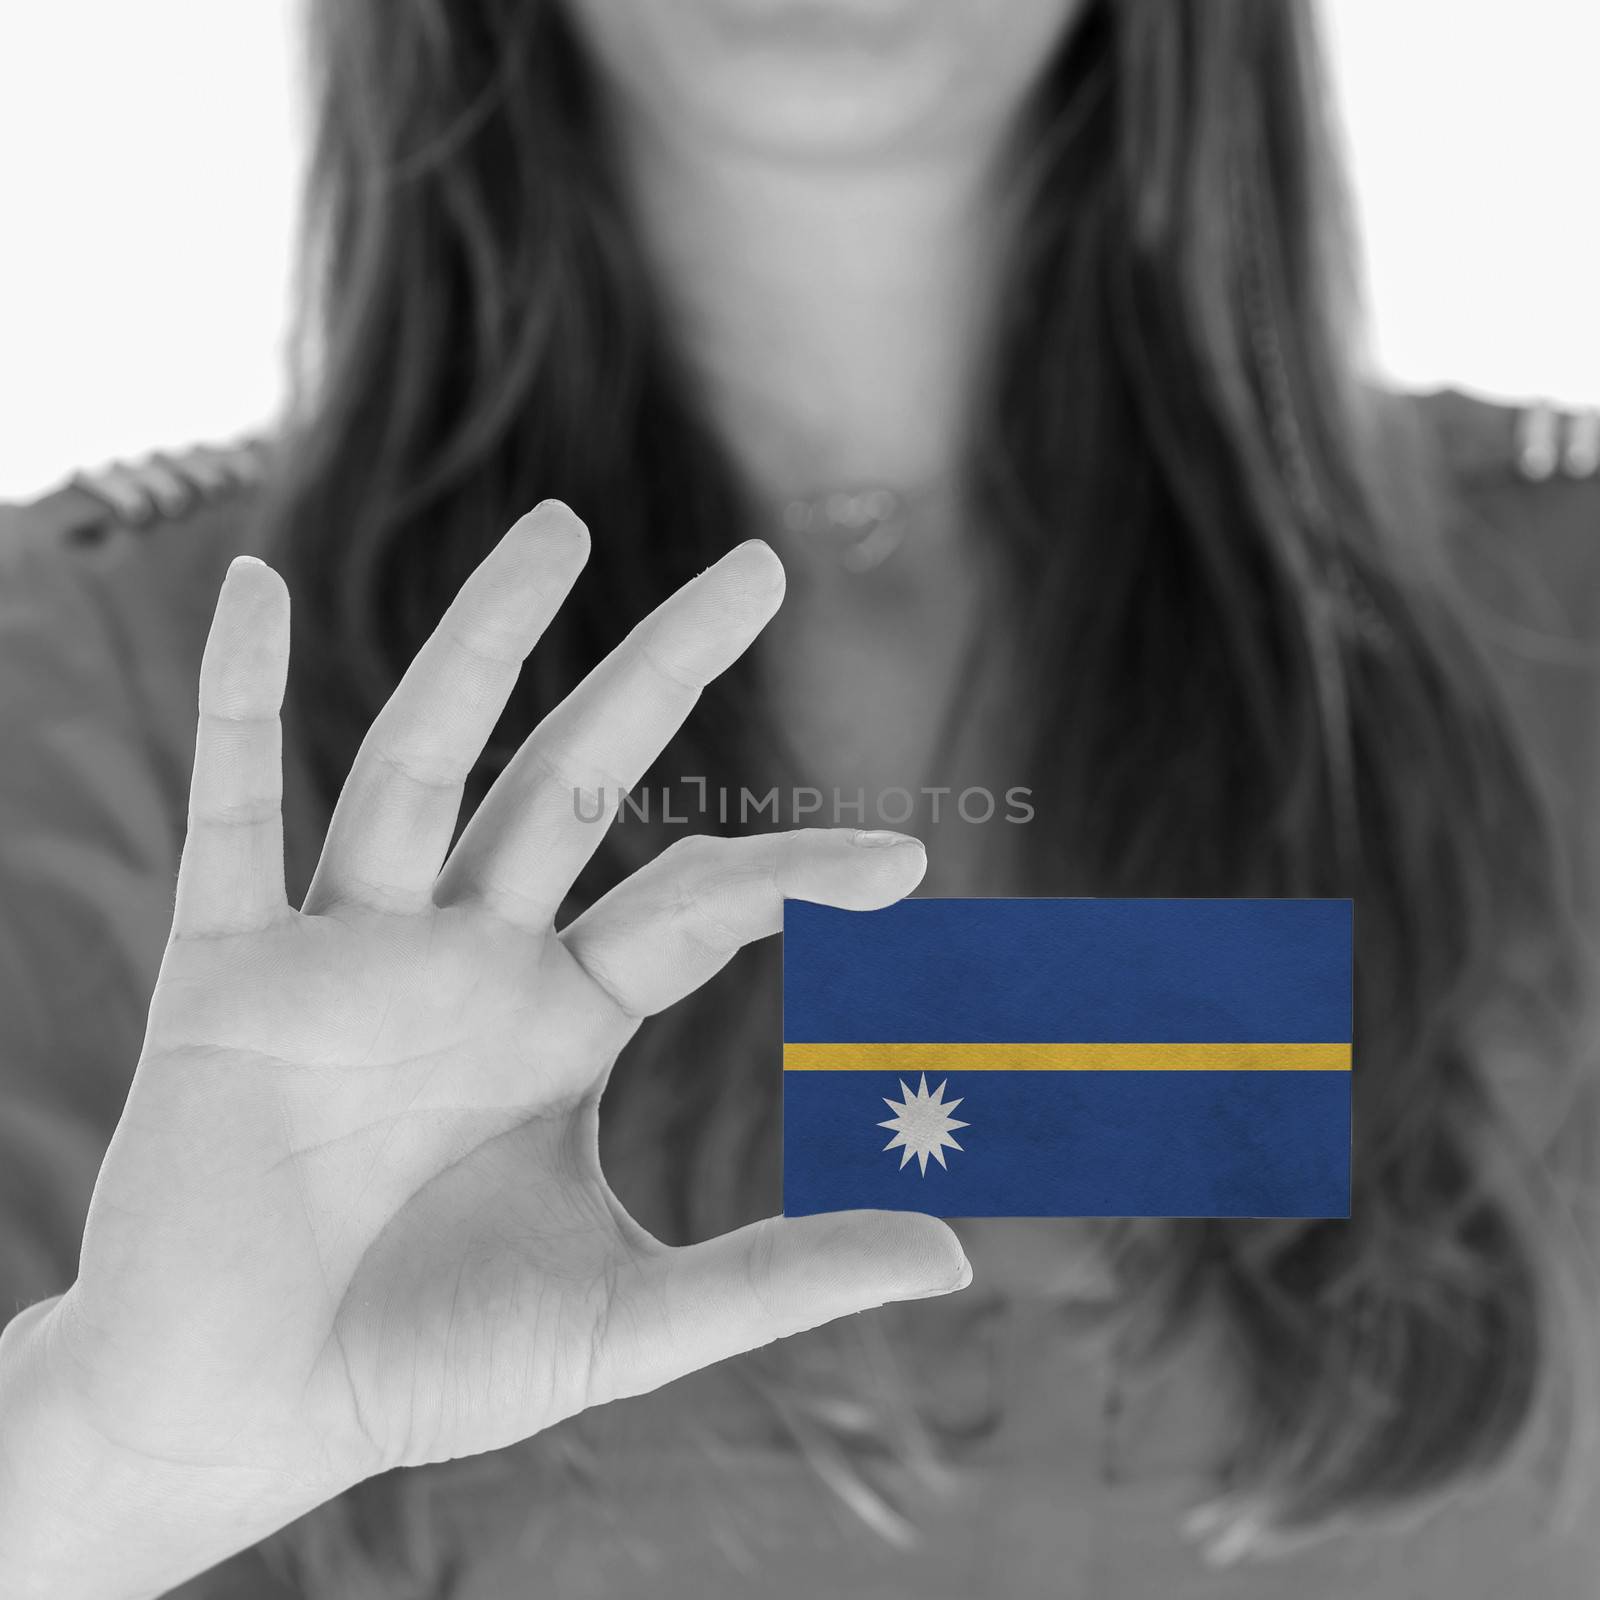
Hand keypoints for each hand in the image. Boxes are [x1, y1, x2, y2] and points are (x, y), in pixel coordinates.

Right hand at [3, 504, 966, 1595]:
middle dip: (663, 671)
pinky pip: (226, 813)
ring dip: (486, 643)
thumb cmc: (423, 1366)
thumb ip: (782, 1278)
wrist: (241, 1418)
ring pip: (422, 761)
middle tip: (763, 565)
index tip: (908, 866)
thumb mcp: (625, 1320)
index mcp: (560, 1021)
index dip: (797, 876)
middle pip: (575, 779)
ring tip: (563, 528)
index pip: (697, 905)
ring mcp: (348, 953)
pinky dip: (235, 702)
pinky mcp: (226, 974)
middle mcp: (466, 960)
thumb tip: (959, 1257)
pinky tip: (252, 589)